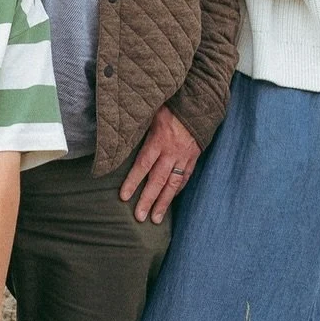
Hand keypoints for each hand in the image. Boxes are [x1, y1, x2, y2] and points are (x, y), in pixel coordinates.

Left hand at [119, 104, 200, 224]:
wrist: (201, 101)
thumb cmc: (171, 104)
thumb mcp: (152, 111)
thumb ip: (138, 126)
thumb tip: (119, 135)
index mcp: (159, 139)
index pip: (143, 164)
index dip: (133, 181)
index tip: (124, 197)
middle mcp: (172, 151)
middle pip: (158, 180)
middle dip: (148, 200)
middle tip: (139, 217)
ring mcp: (185, 156)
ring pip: (173, 183)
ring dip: (164, 202)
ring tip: (156, 219)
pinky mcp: (194, 157)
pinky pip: (185, 177)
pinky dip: (177, 190)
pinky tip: (170, 200)